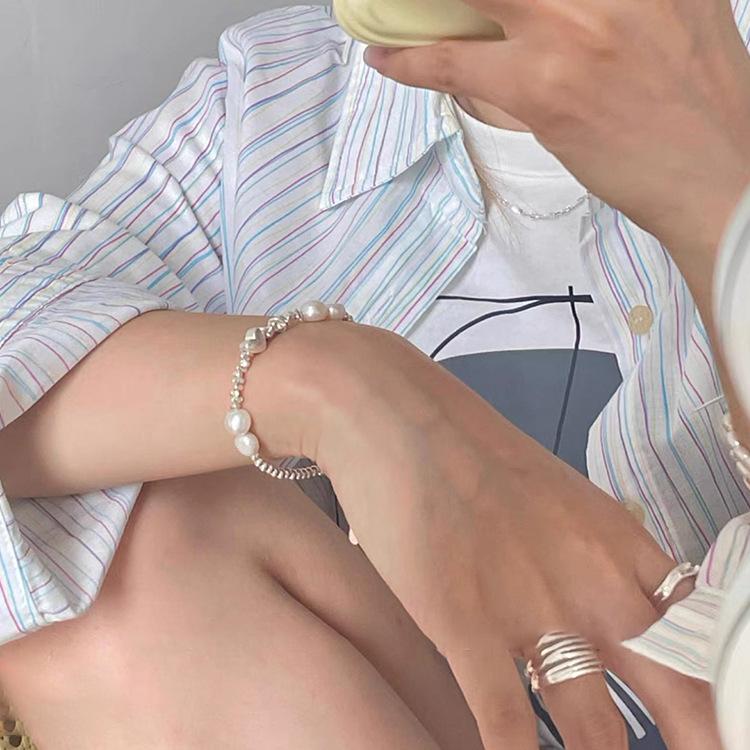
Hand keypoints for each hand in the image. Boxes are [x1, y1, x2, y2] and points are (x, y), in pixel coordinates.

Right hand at [268, 322, 721, 748]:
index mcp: (621, 543)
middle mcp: (592, 582)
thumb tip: (611, 610)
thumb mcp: (557, 493)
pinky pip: (506, 723)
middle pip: (678, 693)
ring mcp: (531, 607)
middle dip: (696, 743)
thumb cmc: (470, 447)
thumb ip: (593, 554)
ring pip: (596, 731)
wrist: (396, 414)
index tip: (713, 728)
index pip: (703, 635)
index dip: (720, 696)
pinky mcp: (465, 623)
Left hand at [364, 0, 749, 274]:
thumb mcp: (685, 13)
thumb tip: (569, 2)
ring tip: (396, 9)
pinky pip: (453, 60)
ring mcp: (570, 25)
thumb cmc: (705, 105)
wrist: (721, 179)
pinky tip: (384, 56)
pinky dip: (410, 58)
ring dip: (423, 2)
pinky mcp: (541, 86)